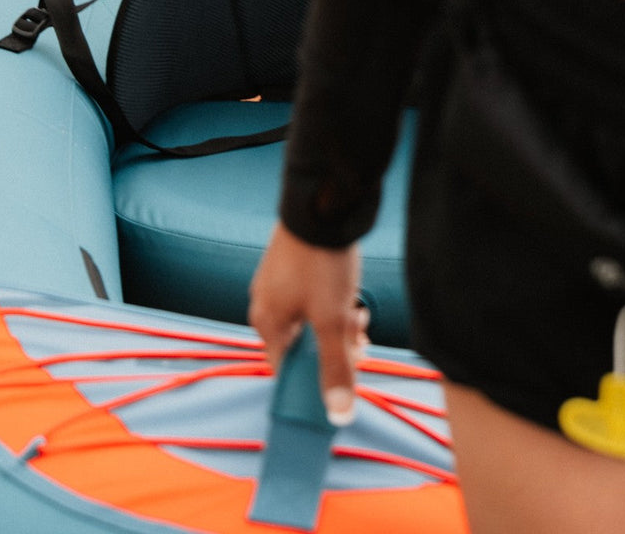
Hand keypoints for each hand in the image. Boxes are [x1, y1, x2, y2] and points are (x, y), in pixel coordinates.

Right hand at [248, 222, 367, 424]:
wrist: (321, 208)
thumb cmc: (321, 266)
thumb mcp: (333, 322)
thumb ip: (335, 369)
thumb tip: (338, 416)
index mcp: (266, 323)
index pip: (286, 371)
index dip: (318, 379)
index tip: (346, 372)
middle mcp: (265, 304)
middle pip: (302, 346)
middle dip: (335, 348)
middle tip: (359, 338)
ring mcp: (276, 284)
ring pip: (310, 322)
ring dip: (337, 326)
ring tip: (359, 313)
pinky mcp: (291, 268)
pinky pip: (310, 300)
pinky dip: (331, 305)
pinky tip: (351, 297)